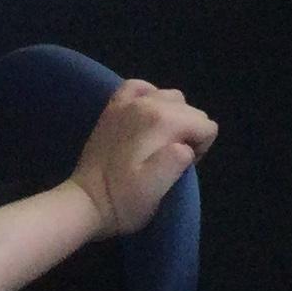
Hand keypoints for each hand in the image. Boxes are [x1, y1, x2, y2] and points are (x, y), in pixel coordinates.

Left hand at [66, 80, 215, 238]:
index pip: (207, 127)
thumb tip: (185, 146)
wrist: (84, 203)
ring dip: (173, 117)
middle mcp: (148, 103)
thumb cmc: (123, 199)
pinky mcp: (113, 108)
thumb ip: (177, 162)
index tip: (182, 167)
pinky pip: (140, 87)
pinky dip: (149, 97)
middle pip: (192, 111)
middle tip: (169, 159)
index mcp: (163, 122)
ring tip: (159, 143)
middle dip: (189, 133)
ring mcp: (128, 103)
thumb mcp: (156, 190)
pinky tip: (145, 116)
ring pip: (172, 98)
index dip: (200, 149)